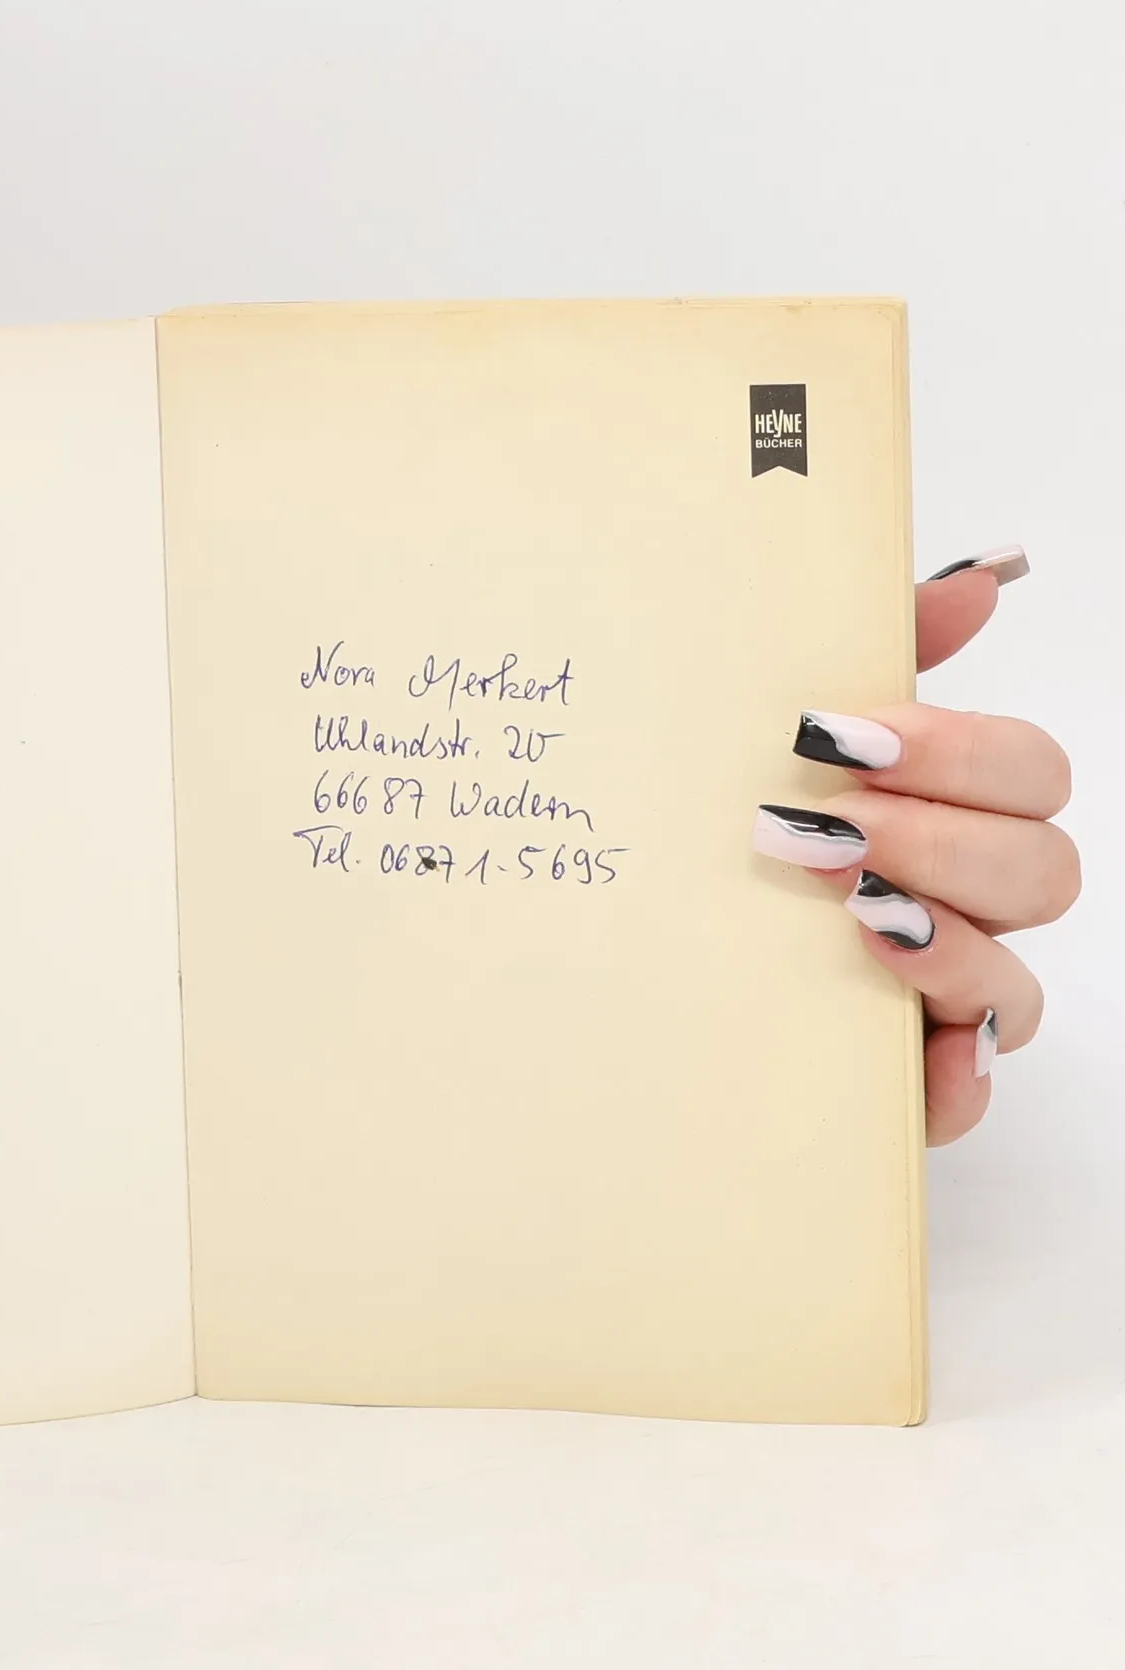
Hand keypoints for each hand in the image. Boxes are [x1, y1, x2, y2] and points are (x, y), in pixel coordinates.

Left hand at [753, 548, 1077, 1144]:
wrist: (627, 962)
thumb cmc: (728, 837)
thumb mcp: (781, 737)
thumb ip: (879, 653)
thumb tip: (980, 577)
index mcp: (949, 812)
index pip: (1029, 772)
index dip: (959, 751)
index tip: (844, 741)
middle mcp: (966, 903)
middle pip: (1041, 869)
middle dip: (938, 839)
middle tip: (826, 829)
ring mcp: (943, 996)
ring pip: (1016, 979)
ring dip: (943, 940)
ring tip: (847, 913)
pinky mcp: (904, 1080)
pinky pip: (967, 1093)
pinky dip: (952, 1078)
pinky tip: (918, 1054)